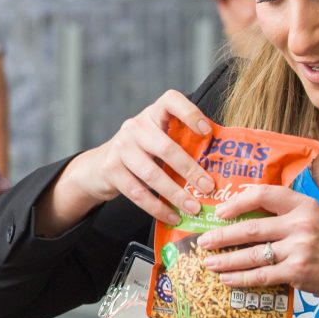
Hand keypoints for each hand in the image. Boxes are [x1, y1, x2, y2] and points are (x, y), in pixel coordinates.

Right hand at [39, 89, 214, 232]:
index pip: (171, 101)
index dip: (190, 113)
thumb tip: (219, 165)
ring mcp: (121, 147)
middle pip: (166, 147)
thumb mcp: (158, 139)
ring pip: (152, 174)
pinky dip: (157, 207)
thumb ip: (181, 144)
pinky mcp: (111, 169)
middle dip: (190, 170)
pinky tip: (172, 216)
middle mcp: (135, 126)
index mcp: (153, 113)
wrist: (100, 166)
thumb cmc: (142, 152)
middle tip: (208, 187)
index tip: (208, 132)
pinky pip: (138, 193)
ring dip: (176, 194)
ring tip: (194, 208)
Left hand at [189, 182, 318, 296]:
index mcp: (303, 205)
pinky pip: (261, 275)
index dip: (238, 202)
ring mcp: (298, 249)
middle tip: (203, 242)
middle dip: (222, 236)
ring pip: (252, 254)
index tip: (220, 212)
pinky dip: (240, 278)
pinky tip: (227, 279)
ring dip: (226, 259)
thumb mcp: (313, 216)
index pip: (264, 195)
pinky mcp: (297, 272)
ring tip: (209, 262)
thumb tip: (244, 218)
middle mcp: (300, 224)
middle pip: (251, 228)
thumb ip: (284, 214)